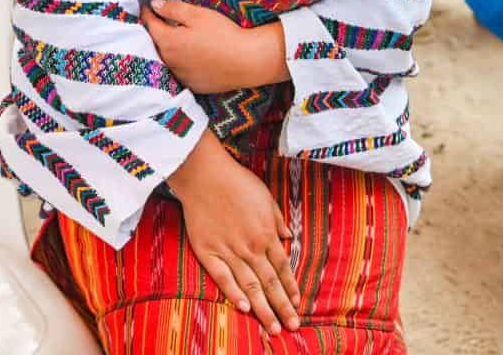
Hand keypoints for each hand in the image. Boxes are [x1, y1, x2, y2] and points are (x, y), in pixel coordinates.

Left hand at [142, 0, 286, 92]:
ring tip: (177, 38)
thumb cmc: (223, 34)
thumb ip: (172, 9)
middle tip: (159, 20)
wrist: (246, 61)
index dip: (147, 13)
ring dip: (168, 48)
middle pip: (156, 43)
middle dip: (156, 31)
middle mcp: (169, 61)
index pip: (150, 24)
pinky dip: (181, 62)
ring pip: (167, 58)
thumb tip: (154, 5)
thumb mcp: (197, 15)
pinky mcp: (192, 85)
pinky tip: (192, 56)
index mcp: (168, 41)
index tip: (147, 6)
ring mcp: (180, 76)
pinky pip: (180, 71)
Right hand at [169, 131, 300, 335]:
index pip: (282, 267)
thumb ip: (277, 218)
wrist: (205, 175)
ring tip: (273, 328)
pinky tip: (243, 309)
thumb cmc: (236, 181)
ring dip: (263, 309)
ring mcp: (229, 251)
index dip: (290, 287)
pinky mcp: (208, 252)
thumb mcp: (265, 195)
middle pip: (270, 283)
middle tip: (292, 326)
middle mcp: (251, 247)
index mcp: (266, 233)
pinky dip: (234, 294)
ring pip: (250, 286)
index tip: (297, 303)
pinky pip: (223, 278)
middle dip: (282, 307)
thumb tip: (287, 235)